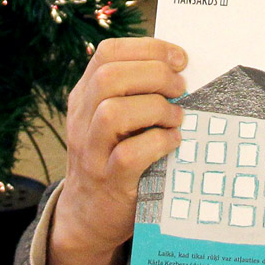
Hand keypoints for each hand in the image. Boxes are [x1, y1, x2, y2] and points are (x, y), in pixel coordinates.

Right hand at [47, 37, 187, 264]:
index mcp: (85, 96)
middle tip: (181, 89)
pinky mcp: (108, 181)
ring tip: (176, 118)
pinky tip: (173, 142)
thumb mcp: (115, 121)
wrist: (89, 215)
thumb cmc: (116, 157)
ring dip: (155, 109)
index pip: (107, 54)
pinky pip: (128, 155)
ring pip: (112, 113)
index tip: (180, 59)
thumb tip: (182, 68)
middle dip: (154, 75)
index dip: (148, 48)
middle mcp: (82, 120)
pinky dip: (158, 143)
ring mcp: (91, 152)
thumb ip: (135, 93)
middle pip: (109, 77)